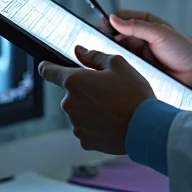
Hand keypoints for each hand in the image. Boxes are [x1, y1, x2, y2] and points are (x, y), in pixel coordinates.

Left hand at [39, 46, 154, 153]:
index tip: (45, 66)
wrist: (146, 127)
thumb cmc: (133, 94)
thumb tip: (79, 51)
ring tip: (114, 108)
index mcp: (74, 81)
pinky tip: (112, 121)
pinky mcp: (84, 140)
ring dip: (91, 108)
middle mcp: (70, 103)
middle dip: (85, 90)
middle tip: (108, 91)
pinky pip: (86, 128)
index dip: (47, 67)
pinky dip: (96, 124)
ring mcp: (76, 124)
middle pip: (71, 93)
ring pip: (80, 111)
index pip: (49, 71)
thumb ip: (94, 56)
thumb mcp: (118, 64)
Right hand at [107, 11, 191, 91]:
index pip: (119, 17)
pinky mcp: (138, 66)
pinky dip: (118, 64)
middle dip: (107, 38)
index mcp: (144, 22)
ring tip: (108, 56)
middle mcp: (138, 36)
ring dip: (112, 52)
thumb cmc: (182, 48)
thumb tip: (114, 19)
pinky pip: (123, 64)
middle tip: (102, 44)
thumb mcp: (159, 33)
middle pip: (114, 34)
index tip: (102, 28)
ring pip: (117, 50)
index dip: (109, 22)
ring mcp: (137, 52)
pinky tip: (116, 66)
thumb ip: (136, 26)